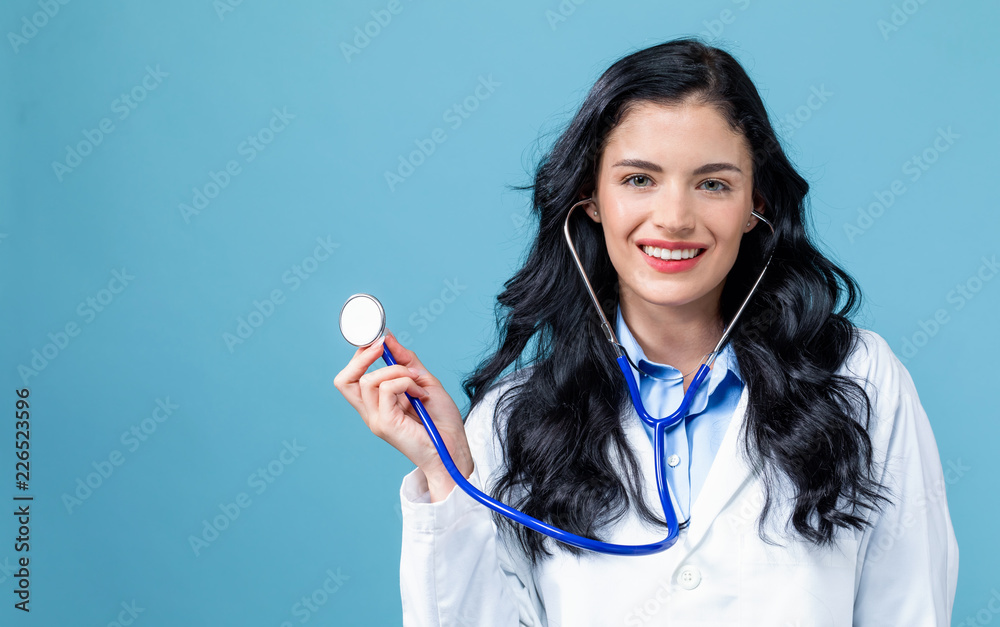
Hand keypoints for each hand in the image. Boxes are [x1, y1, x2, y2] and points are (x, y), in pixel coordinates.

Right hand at [333, 330, 473, 501]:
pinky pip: (386, 389)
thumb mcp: (424, 381)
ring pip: (369, 380)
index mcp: (377, 404)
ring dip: (398, 371)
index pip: (352, 378)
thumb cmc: (441, 421)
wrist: (454, 449)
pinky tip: (420, 393)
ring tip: (418, 381)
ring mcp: (377, 420)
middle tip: (382, 347)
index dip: (361, 356)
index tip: (380, 341)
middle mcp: (372, 413)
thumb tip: (389, 338)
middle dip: (361, 357)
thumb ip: (406, 361)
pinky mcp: (386, 424)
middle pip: (344, 380)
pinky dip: (405, 382)